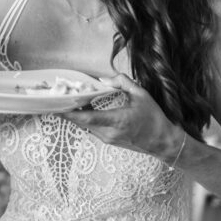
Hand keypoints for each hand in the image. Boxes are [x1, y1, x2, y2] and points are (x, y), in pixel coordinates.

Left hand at [60, 75, 182, 161]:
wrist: (163, 142)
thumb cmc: (154, 118)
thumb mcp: (141, 95)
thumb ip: (122, 82)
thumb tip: (103, 78)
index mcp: (117, 120)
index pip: (88, 118)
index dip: (71, 113)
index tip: (57, 107)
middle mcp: (109, 133)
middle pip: (82, 122)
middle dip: (68, 111)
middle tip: (58, 98)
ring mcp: (108, 139)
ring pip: (85, 126)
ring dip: (76, 115)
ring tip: (68, 100)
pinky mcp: (109, 141)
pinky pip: (92, 128)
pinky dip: (85, 119)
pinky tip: (82, 109)